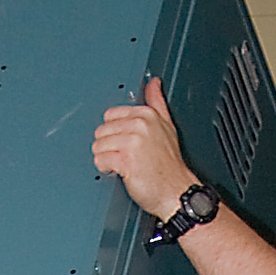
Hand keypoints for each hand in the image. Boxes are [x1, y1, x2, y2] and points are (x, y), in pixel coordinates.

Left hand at [92, 78, 196, 219]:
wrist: (176, 192)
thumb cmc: (170, 166)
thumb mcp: (167, 127)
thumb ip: (157, 102)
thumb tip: (153, 82)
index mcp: (147, 115)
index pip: (111, 115)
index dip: (114, 132)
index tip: (124, 142)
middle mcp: (140, 125)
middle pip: (102, 130)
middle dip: (109, 146)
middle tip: (124, 157)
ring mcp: (132, 142)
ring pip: (99, 145)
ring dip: (106, 158)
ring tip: (122, 165)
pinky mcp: (125, 160)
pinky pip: (100, 159)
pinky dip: (106, 168)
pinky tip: (119, 172)